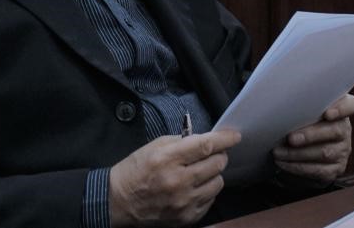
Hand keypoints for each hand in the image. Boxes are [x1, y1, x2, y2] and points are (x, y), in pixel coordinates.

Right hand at [108, 129, 240, 226]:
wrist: (118, 202)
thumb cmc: (135, 171)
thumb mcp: (154, 146)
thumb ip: (181, 141)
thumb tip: (205, 140)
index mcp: (168, 159)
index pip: (206, 146)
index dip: (224, 139)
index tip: (234, 136)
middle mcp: (178, 182)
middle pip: (216, 164)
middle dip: (218, 155)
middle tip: (211, 154)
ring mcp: (183, 202)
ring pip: (217, 183)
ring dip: (213, 174)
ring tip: (200, 172)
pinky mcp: (186, 218)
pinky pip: (210, 200)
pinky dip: (206, 191)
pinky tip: (194, 187)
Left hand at [272, 93, 353, 185]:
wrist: (303, 151)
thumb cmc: (301, 122)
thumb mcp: (304, 110)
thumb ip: (301, 105)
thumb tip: (280, 105)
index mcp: (340, 109)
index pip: (351, 105)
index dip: (342, 109)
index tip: (327, 113)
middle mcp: (344, 129)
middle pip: (336, 130)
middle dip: (310, 135)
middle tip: (290, 138)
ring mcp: (343, 150)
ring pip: (325, 152)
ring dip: (298, 154)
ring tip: (278, 152)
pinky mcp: (336, 168)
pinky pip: (319, 170)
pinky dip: (298, 167)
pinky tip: (283, 163)